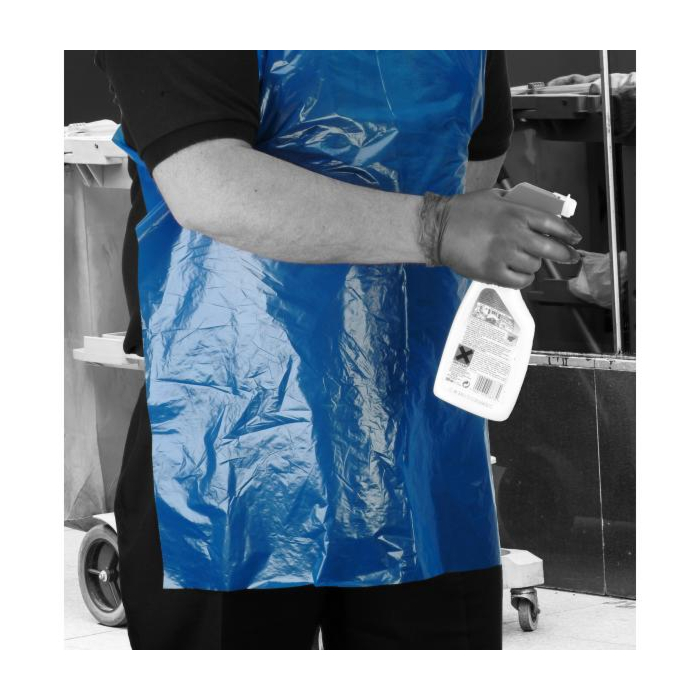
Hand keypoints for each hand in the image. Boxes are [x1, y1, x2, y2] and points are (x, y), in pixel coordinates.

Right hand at [439, 189, 581, 288]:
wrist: (438, 229)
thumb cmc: (464, 211)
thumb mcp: (494, 197)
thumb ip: (519, 203)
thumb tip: (543, 212)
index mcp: (516, 213)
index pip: (553, 224)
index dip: (568, 233)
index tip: (574, 239)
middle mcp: (513, 234)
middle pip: (550, 249)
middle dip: (564, 255)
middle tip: (569, 258)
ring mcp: (503, 255)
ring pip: (534, 266)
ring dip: (534, 264)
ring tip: (525, 260)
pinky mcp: (492, 272)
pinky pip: (520, 281)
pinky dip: (523, 279)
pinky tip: (518, 273)